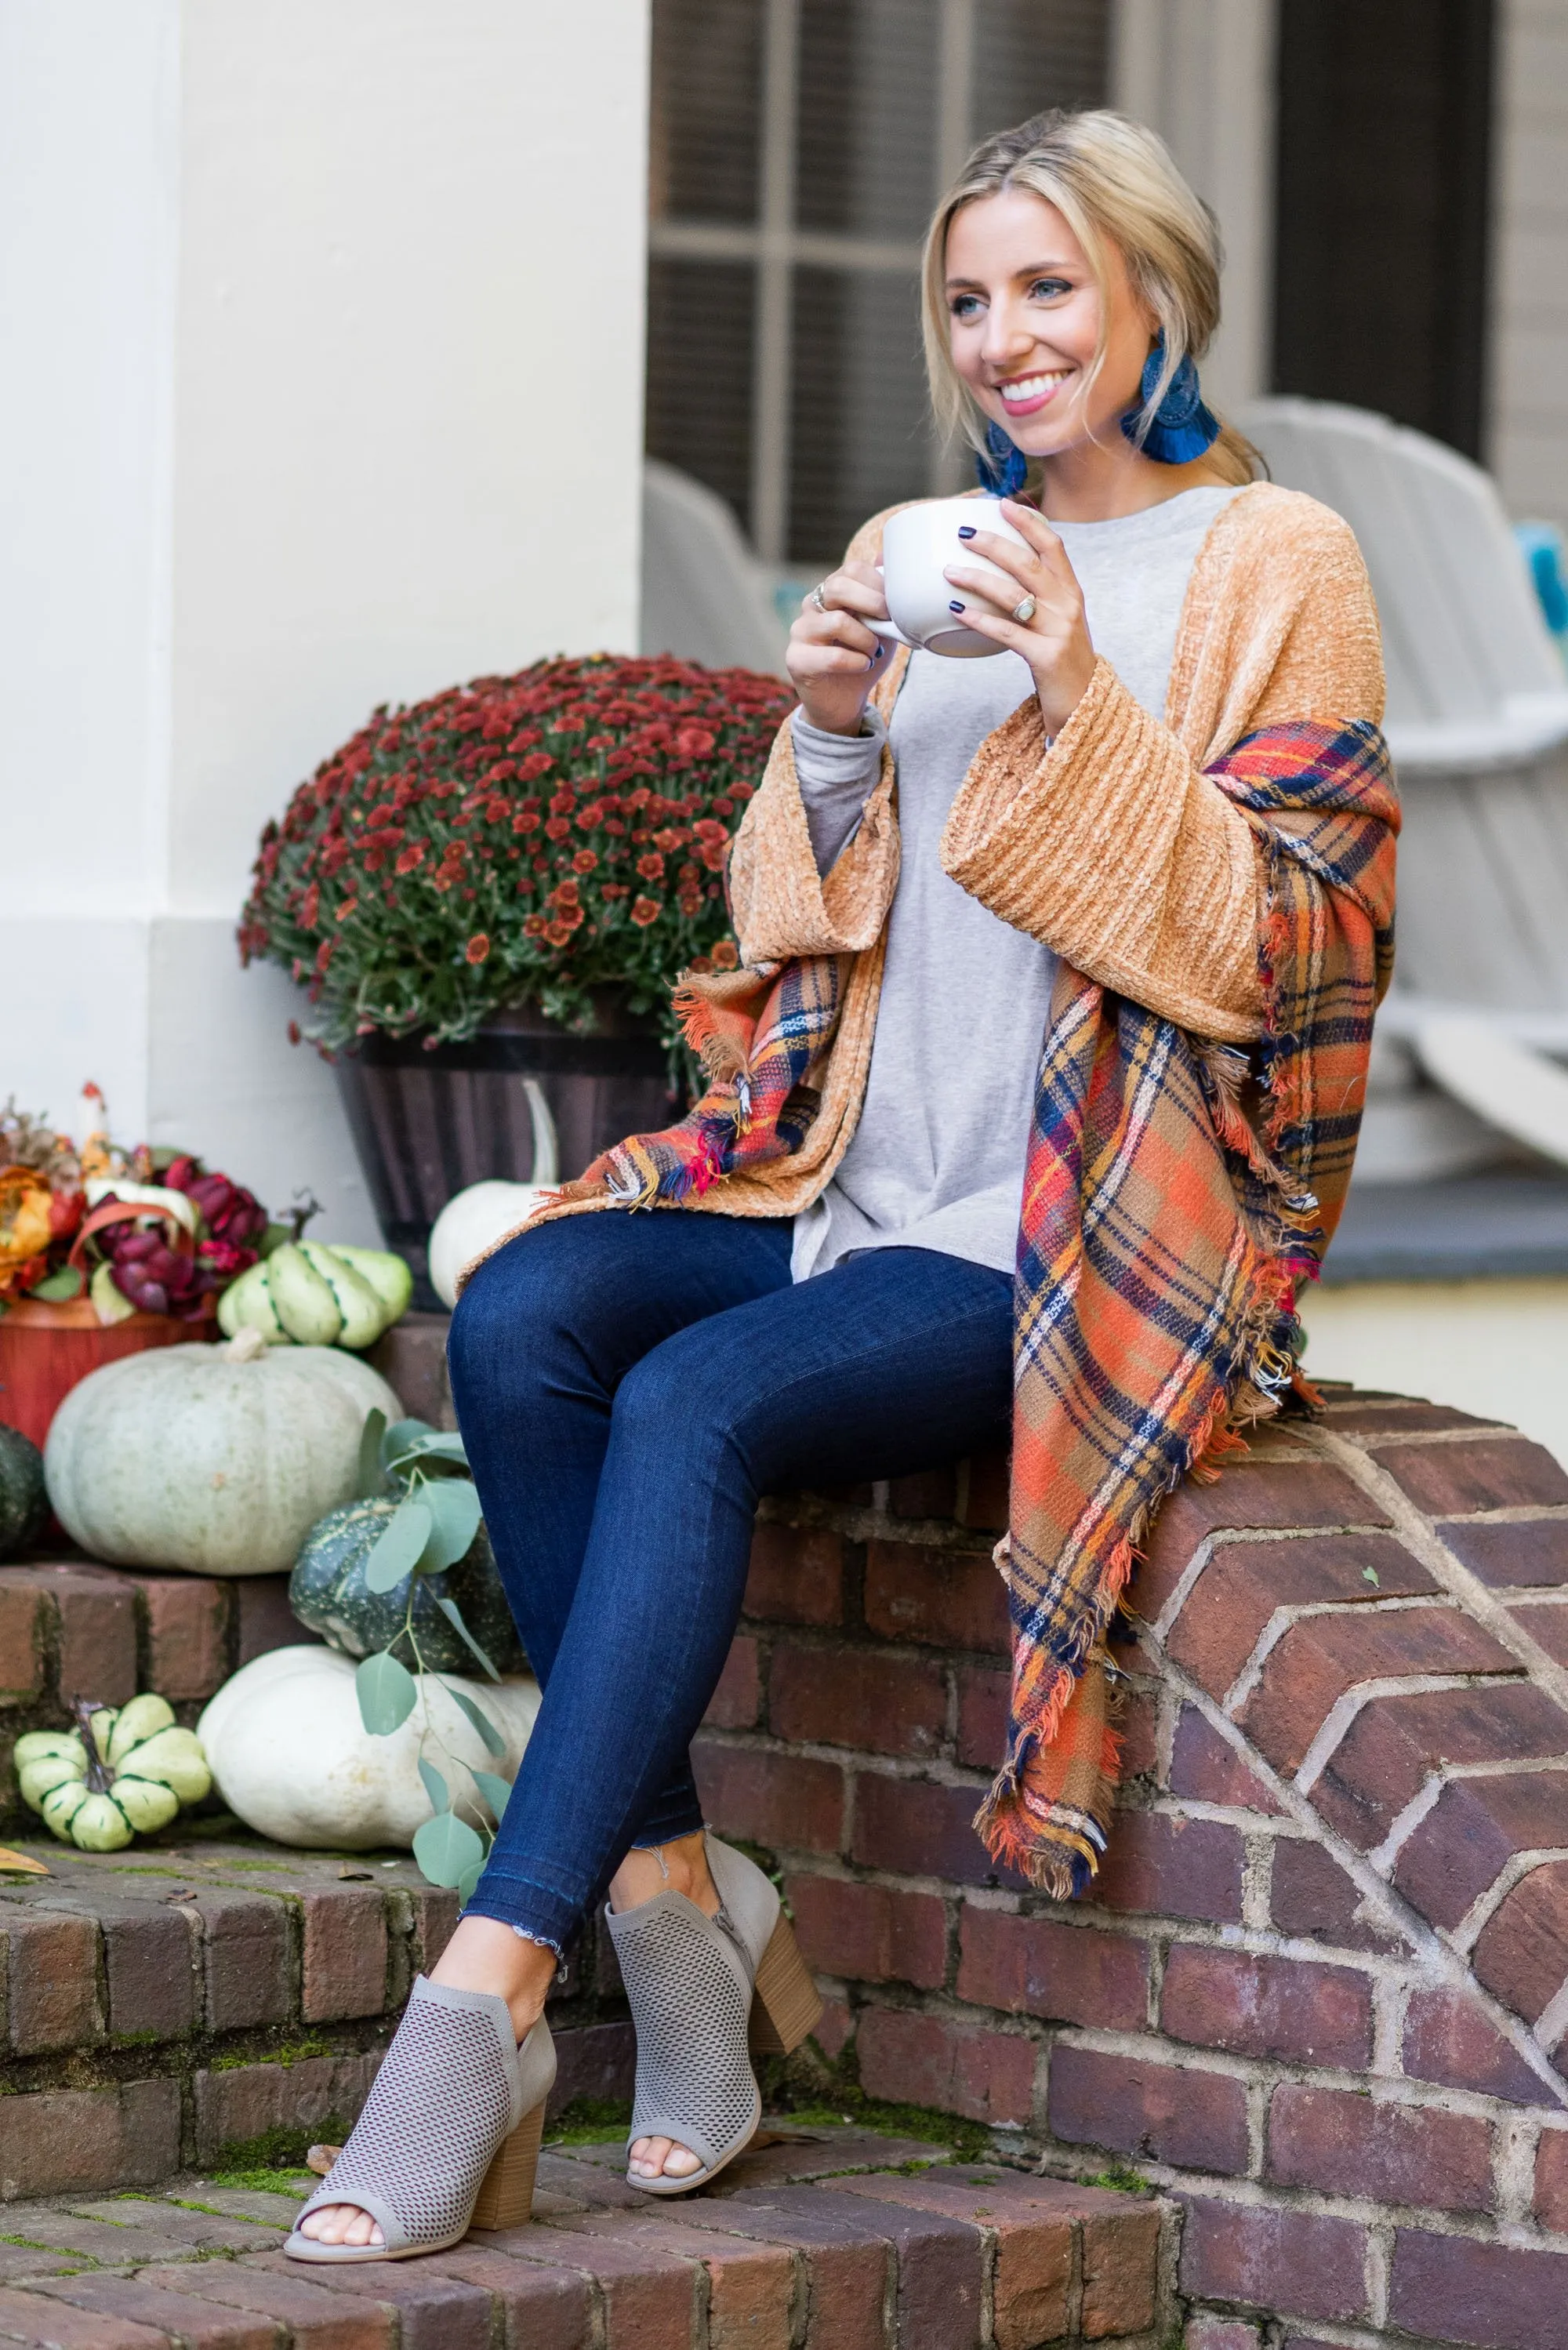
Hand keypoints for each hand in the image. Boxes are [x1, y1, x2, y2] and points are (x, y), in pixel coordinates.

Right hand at [786, 560, 892, 736]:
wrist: (845, 701)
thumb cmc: (863, 658)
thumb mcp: (881, 625)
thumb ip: (882, 596)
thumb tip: (884, 557)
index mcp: (831, 592)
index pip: (852, 569)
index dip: (879, 585)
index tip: (894, 606)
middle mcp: (812, 606)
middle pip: (838, 586)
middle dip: (872, 603)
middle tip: (887, 622)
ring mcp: (801, 631)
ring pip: (837, 622)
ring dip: (866, 639)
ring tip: (873, 652)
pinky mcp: (797, 659)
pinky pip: (832, 657)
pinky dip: (856, 662)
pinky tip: (863, 666)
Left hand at [943, 499, 1096, 734]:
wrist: (1086, 705)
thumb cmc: (1063, 661)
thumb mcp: (1059, 622)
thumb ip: (1039, 598)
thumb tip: (998, 576)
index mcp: (1071, 592)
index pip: (1052, 546)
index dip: (1027, 522)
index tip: (1002, 504)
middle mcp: (1068, 606)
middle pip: (1028, 564)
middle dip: (995, 544)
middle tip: (964, 533)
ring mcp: (1058, 631)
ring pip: (1014, 595)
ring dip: (978, 579)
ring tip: (948, 571)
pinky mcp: (1046, 657)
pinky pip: (1006, 632)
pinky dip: (979, 619)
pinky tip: (957, 610)